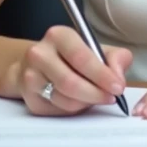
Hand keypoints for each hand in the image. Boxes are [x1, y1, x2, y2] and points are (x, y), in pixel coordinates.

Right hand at [16, 25, 131, 115]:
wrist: (39, 65)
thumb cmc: (74, 56)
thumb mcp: (98, 49)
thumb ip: (116, 58)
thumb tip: (118, 78)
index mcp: (59, 36)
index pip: (81, 58)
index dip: (102, 75)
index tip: (117, 87)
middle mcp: (39, 54)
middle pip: (70, 82)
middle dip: (96, 94)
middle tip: (111, 98)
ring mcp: (30, 77)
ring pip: (63, 99)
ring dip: (86, 103)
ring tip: (96, 97)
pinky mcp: (28, 98)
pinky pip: (56, 110)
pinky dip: (73, 109)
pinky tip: (79, 100)